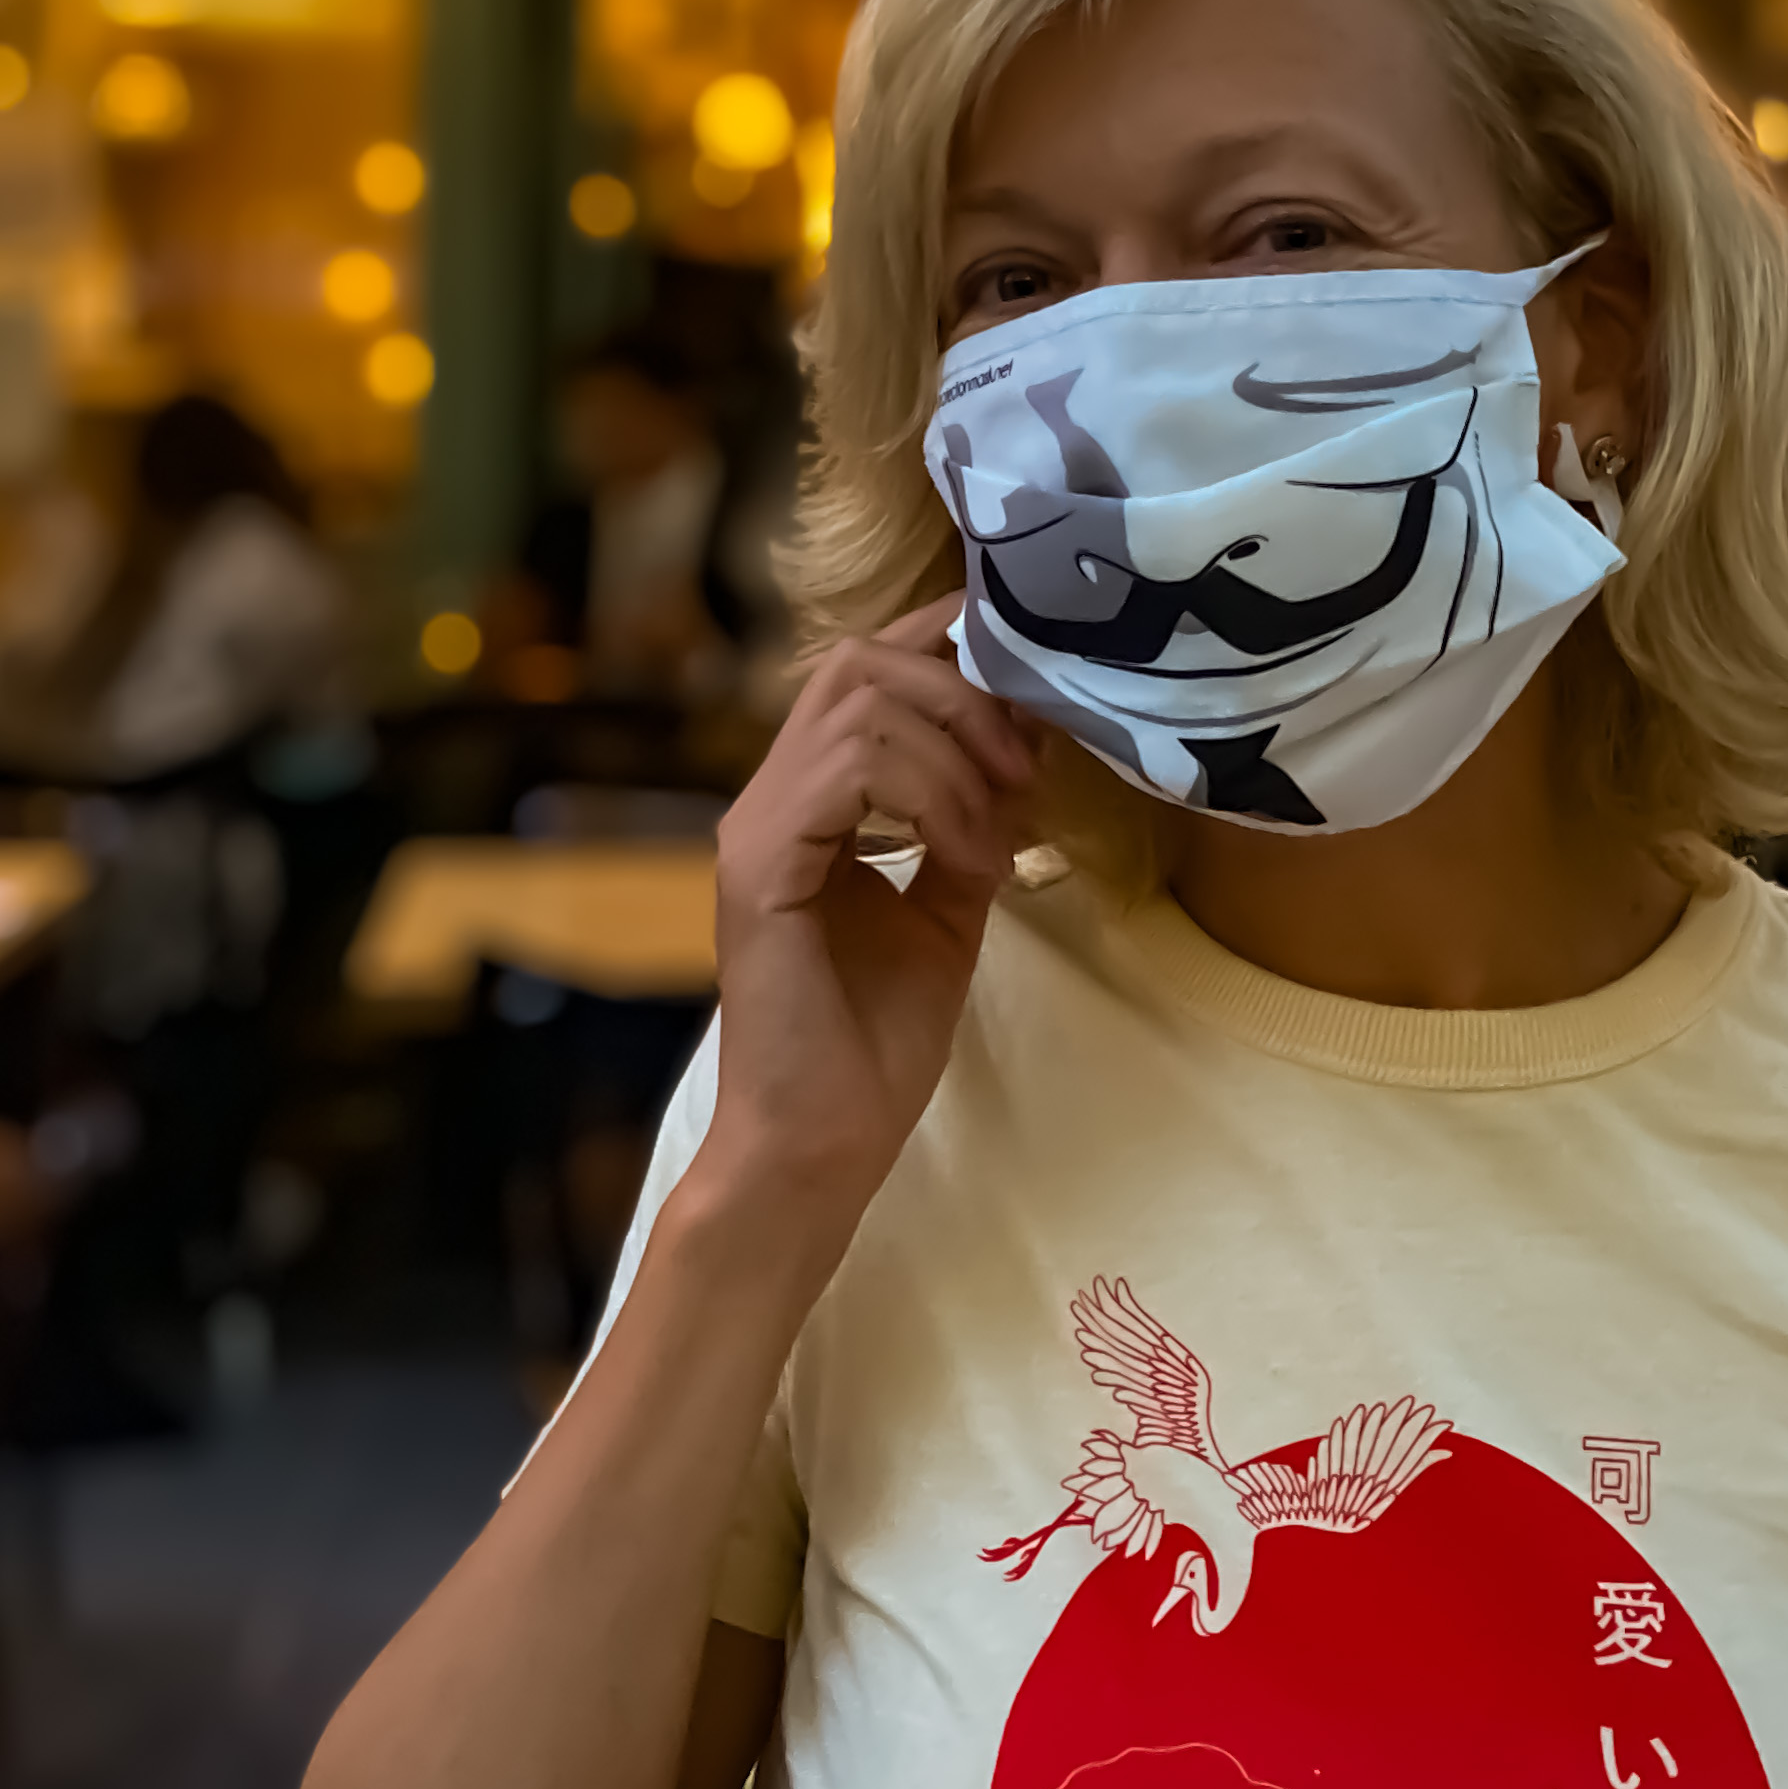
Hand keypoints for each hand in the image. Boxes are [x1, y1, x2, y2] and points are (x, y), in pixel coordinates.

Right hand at [693, 596, 1037, 1264]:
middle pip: (860, 661)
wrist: (822, 1144)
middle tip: (1025, 763)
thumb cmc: (872, 1044)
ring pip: (859, 703)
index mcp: (808, 800)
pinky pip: (847, 769)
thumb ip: (973, 826)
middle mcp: (769, 797)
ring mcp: (756, 826)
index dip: (946, 644)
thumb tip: (1026, 752)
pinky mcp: (759, 866)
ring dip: (957, 749)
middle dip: (962, 690)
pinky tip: (965, 852)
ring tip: (1000, 825)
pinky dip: (928, 793)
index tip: (1032, 678)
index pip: (864, 668)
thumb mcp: (949, 909)